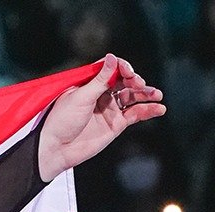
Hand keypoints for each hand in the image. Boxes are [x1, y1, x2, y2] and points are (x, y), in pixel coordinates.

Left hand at [37, 55, 164, 180]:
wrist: (56, 149)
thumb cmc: (62, 121)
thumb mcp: (81, 96)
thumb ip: (100, 79)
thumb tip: (113, 57)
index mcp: (92, 83)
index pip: (114, 69)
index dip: (123, 67)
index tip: (128, 72)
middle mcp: (103, 94)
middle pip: (126, 81)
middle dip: (135, 80)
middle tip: (139, 84)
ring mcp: (110, 109)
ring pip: (133, 96)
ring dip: (147, 94)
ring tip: (157, 94)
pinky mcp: (116, 124)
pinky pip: (135, 114)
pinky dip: (148, 110)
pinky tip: (159, 108)